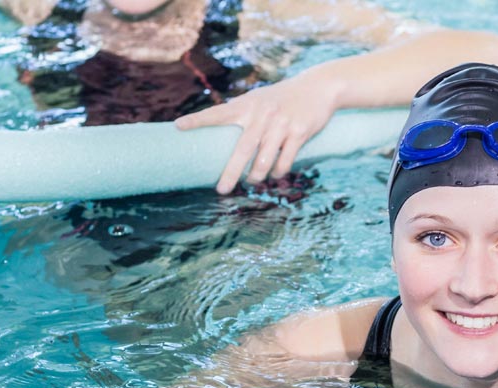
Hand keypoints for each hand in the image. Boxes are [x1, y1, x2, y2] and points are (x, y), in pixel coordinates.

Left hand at [175, 72, 338, 193]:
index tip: (179, 126)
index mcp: (247, 105)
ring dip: (257, 176)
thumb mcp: (260, 99)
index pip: (218, 113)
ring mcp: (281, 124)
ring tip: (252, 181)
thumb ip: (242, 114)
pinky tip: (275, 174)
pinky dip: (278, 171)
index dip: (198, 120)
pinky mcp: (300, 132)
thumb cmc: (283, 97)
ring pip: (265, 159)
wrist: (318, 87)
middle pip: (242, 149)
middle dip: (230, 173)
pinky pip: (285, 160)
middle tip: (221, 190)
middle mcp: (262, 114)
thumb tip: (223, 138)